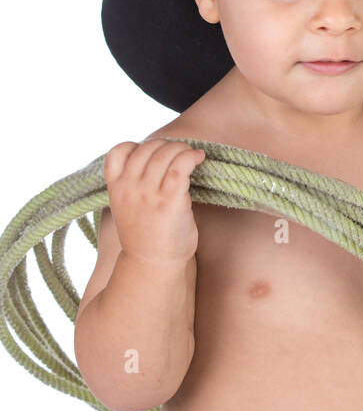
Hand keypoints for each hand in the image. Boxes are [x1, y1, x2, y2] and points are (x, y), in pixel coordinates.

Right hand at [102, 139, 205, 265]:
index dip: (136, 146)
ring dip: (181, 149)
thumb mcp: (127, 207)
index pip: (117, 152)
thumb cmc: (145, 236)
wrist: (152, 265)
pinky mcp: (169, 201)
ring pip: (165, 153)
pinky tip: (198, 158)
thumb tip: (157, 159)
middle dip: (166, 146)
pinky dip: (190, 156)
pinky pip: (179, 166)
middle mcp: (129, 188)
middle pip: (147, 148)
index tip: (152, 154)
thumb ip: (133, 184)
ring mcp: (148, 194)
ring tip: (191, 155)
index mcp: (116, 188)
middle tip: (180, 153)